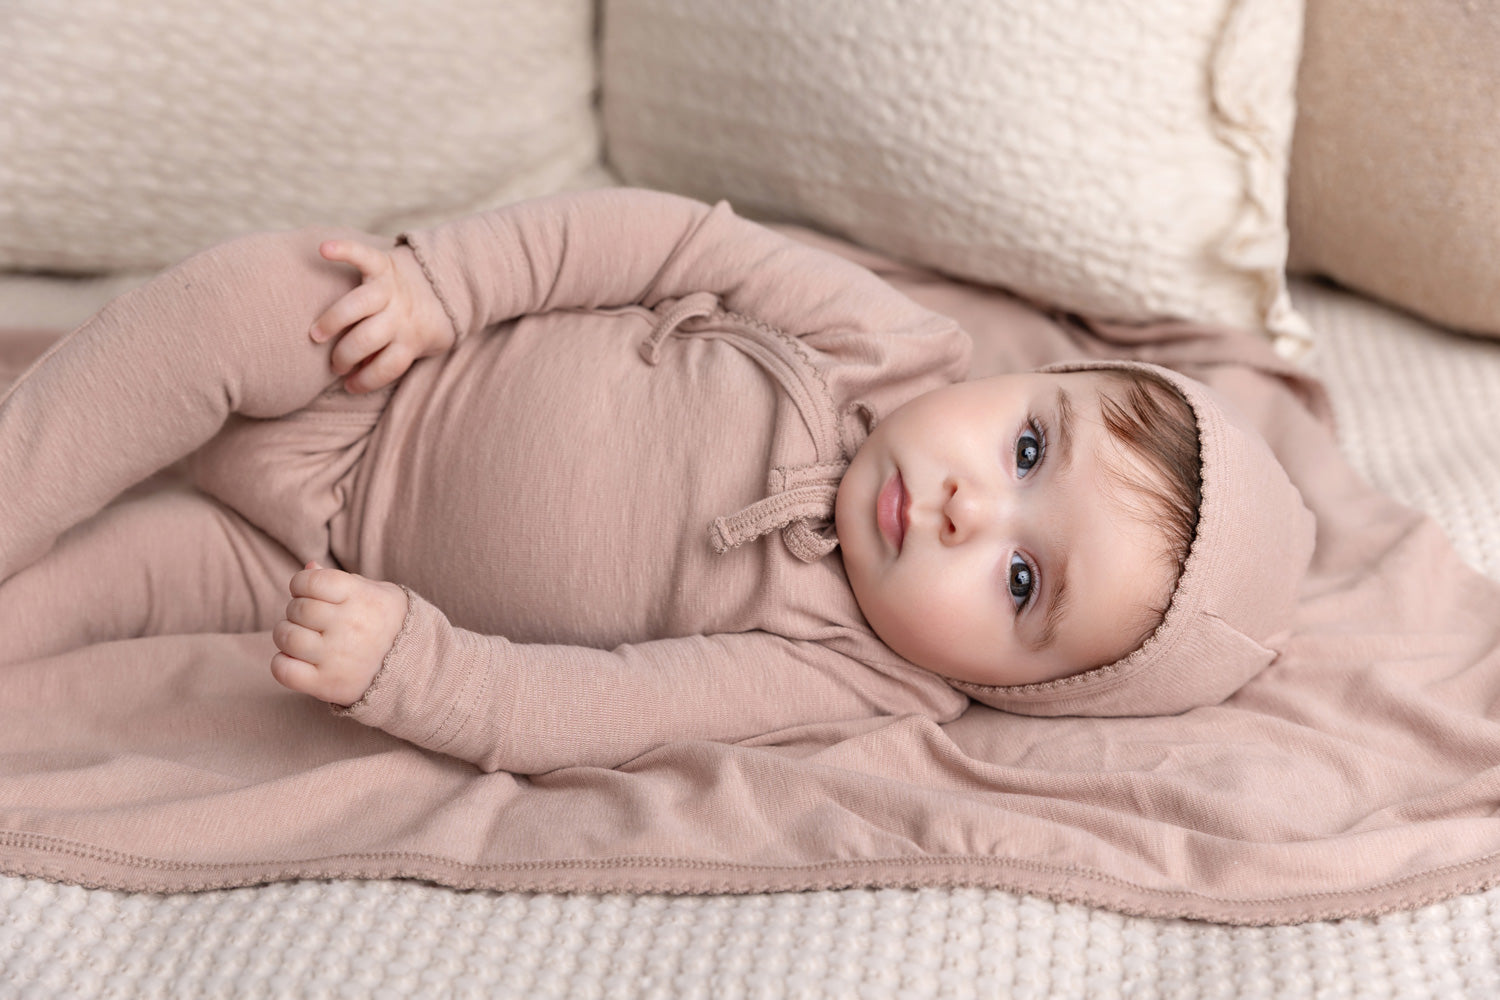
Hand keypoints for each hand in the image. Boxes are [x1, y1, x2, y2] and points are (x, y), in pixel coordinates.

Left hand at [270, 561, 408, 706]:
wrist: (416, 668)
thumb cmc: (391, 624)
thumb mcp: (377, 593)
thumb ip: (341, 580)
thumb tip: (308, 567)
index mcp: (361, 597)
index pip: (309, 581)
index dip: (300, 583)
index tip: (308, 591)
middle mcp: (349, 626)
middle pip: (296, 609)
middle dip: (296, 610)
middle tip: (309, 619)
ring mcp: (337, 657)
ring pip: (286, 637)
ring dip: (286, 635)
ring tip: (301, 638)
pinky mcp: (327, 684)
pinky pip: (283, 670)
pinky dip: (282, 663)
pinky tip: (297, 660)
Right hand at [310, 240, 454, 392]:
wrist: (446, 284)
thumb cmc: (424, 324)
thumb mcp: (420, 347)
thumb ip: (393, 357)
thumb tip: (359, 370)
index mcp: (413, 338)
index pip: (389, 366)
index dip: (367, 381)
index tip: (350, 386)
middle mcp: (401, 314)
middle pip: (368, 338)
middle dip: (345, 355)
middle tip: (335, 364)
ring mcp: (391, 289)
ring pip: (358, 305)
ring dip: (332, 321)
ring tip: (317, 335)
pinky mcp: (384, 265)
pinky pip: (363, 255)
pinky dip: (343, 249)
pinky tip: (324, 249)